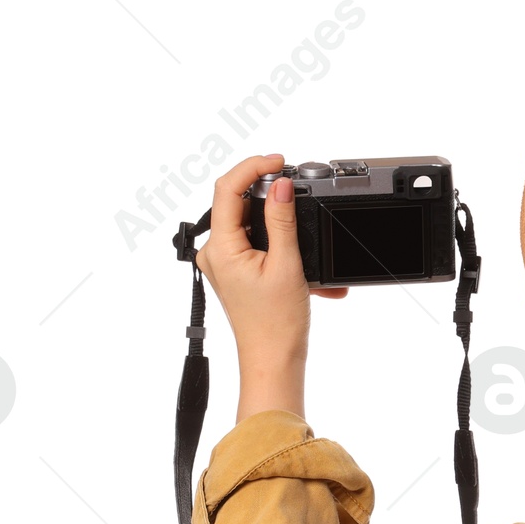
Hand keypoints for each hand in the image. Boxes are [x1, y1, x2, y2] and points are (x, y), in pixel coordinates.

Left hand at [196, 153, 346, 421]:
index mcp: (220, 247)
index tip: (278, 162)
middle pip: (236, 203)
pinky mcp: (237, 272)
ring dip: (282, 227)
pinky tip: (308, 268)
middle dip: (269, 195)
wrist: (273, 361)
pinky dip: (283, 250)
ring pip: (251, 226)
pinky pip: (258, 247)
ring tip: (309, 241)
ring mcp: (225, 263)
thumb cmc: (277, 325)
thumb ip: (282, 220)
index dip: (252, 167)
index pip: (227, 189)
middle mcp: (215, 252)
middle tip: (295, 188)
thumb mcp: (287, 265)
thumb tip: (280, 185)